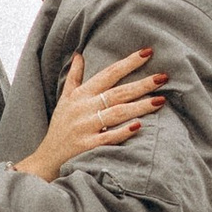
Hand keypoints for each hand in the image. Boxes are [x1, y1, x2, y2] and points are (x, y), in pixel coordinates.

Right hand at [16, 47, 164, 184]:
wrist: (48, 158)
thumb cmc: (60, 127)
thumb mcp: (65, 99)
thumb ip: (74, 77)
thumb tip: (79, 55)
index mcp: (81, 95)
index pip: (108, 74)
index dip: (128, 63)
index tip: (147, 53)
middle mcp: (84, 108)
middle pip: (117, 93)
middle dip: (141, 84)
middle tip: (163, 77)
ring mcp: (85, 127)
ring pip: (116, 113)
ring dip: (139, 106)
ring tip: (160, 100)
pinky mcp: (87, 146)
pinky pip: (108, 137)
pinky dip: (123, 131)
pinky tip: (139, 126)